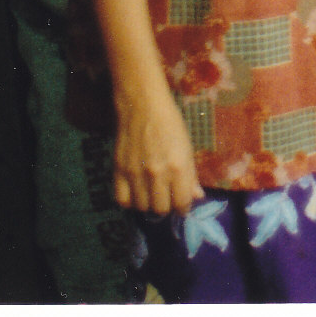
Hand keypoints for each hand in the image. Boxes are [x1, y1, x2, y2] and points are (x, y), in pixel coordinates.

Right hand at [112, 88, 203, 217]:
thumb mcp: (187, 149)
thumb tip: (197, 197)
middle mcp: (157, 174)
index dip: (184, 207)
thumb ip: (191, 176)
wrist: (142, 107)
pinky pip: (122, 199)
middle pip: (161, 209)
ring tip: (152, 195)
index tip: (182, 204)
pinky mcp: (118, 171)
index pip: (182, 203)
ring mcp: (136, 174)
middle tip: (167, 198)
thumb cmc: (171, 125)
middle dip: (167, 206)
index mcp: (179, 168)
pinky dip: (130, 202)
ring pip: (142, 207)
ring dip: (149, 205)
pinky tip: (136, 194)